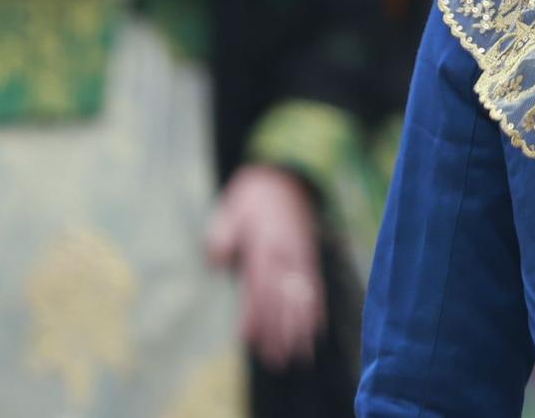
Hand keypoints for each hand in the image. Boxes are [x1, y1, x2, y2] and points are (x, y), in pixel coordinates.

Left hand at [206, 164, 322, 368]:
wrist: (285, 174)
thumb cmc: (251, 196)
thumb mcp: (229, 209)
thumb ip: (222, 235)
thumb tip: (218, 263)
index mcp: (263, 245)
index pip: (258, 288)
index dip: (254, 315)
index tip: (250, 340)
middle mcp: (285, 253)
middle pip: (281, 299)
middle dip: (279, 331)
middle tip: (277, 359)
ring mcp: (301, 255)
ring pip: (301, 296)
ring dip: (300, 327)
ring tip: (299, 353)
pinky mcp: (309, 255)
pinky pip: (315, 285)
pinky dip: (316, 308)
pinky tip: (316, 328)